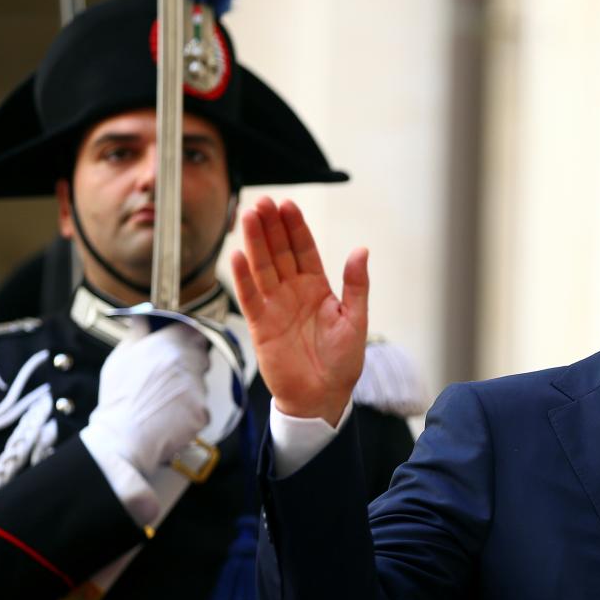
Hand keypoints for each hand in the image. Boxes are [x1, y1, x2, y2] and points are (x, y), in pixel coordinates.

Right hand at [82, 318, 210, 477]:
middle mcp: (186, 364)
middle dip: (191, 364)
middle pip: (202, 356)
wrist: (122, 440)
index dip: (189, 337)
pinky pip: (201, 408)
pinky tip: (170, 417)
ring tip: (163, 402)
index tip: (184, 344)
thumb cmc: (118, 400)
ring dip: (189, 389)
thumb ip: (138, 333)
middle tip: (170, 379)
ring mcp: (197, 389)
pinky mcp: (203, 412)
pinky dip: (190, 412)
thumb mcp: (120, 358)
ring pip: (201, 383)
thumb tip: (144, 316)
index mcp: (166, 346)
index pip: (193, 330)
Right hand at [230, 197, 367, 425]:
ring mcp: (275, 306)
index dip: (295, 228)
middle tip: (263, 203)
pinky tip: (237, 256)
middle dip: (271, 228)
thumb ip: (356, 285)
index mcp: (318, 288)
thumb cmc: (342, 362)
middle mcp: (294, 292)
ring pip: (262, 268)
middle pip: (279, 253)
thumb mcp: (356, 320)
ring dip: (255, 243)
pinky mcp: (261, 325)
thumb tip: (362, 251)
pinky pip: (249, 297)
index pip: (304, 250)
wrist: (323, 396)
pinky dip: (242, 278)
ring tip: (249, 217)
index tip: (288, 205)